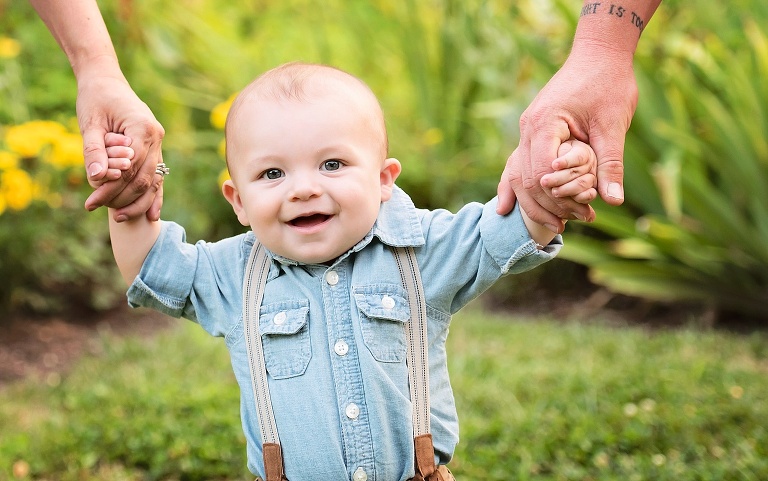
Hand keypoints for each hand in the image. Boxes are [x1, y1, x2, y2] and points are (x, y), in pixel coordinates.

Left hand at [78, 74, 164, 220]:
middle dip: (122, 198)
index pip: (129, 168)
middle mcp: (156, 138)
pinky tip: (151, 215)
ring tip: (120, 218)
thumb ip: (94, 150)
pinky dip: (154, 196)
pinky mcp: (155, 150)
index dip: (111, 188)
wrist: (106, 81)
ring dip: (138, 202)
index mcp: (142, 128)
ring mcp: (159, 145)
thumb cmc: (96, 99)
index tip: (91, 202)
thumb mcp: (89, 123)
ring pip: (153, 181)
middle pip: (142, 178)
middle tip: (100, 210)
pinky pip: (157, 177)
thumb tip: (96, 178)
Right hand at [496, 46, 637, 230]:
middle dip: (546, 205)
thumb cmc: (609, 83)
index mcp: (544, 123)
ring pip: (516, 175)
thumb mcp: (614, 125)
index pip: (540, 172)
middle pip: (524, 179)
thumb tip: (613, 200)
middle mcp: (528, 128)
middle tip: (571, 225)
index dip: (558, 196)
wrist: (599, 55)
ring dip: (532, 202)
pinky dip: (513, 187)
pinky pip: (516, 164)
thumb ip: (610, 164)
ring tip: (554, 225)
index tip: (581, 211)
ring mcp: (526, 131)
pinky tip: (506, 208)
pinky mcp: (532, 133)